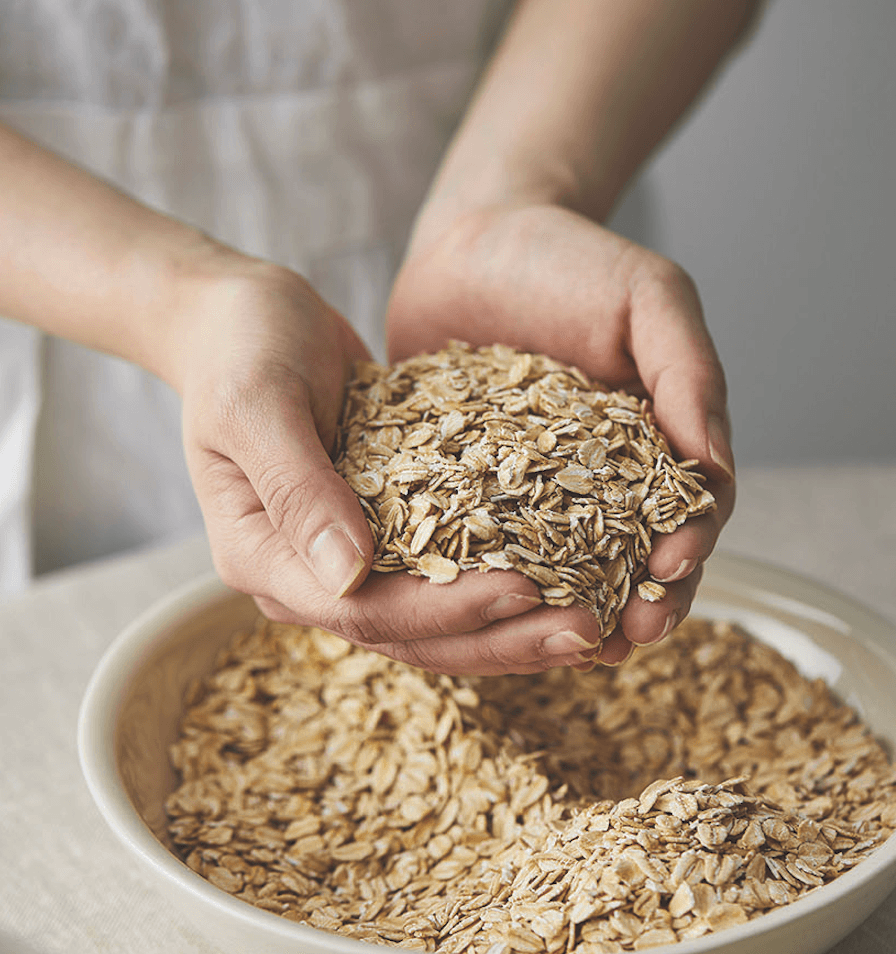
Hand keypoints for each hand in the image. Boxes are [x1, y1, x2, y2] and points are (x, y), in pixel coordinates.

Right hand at [170, 257, 603, 674]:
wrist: (243, 317)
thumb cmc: (240, 345)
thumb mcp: (259, 402)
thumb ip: (297, 487)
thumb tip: (349, 575)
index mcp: (263, 558)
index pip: (363, 612)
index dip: (447, 610)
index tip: (526, 590)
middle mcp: (307, 575)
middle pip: (412, 634)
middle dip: (500, 637)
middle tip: (587, 630)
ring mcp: (349, 560)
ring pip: (439, 620)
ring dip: (515, 626)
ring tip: (596, 621)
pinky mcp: (387, 535)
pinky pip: (451, 573)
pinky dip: (507, 582)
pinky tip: (572, 580)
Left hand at [386, 203, 735, 663]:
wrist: (474, 240)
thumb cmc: (572, 260)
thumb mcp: (648, 298)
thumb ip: (689, 372)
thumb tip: (715, 464)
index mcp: (654, 453)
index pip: (685, 519)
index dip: (686, 554)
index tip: (671, 572)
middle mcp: (597, 490)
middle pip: (627, 567)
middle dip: (634, 609)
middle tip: (627, 637)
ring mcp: (528, 501)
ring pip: (555, 578)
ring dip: (563, 617)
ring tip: (561, 645)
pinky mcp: (463, 501)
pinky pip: (476, 555)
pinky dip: (483, 587)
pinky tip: (475, 612)